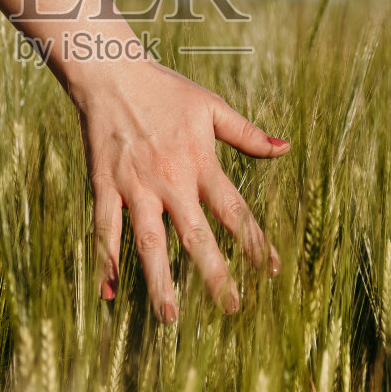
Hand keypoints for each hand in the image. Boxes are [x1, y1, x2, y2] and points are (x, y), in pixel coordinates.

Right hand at [68, 58, 287, 322]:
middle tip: (231, 308)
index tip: (271, 272)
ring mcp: (134, 187)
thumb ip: (248, 134)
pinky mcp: (103, 186)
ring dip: (160, 282)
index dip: (254, 242)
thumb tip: (286, 148)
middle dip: (214, 275)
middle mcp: (169, 181)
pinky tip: (108, 293)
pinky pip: (104, 230)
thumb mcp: (212, 107)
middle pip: (195, 236)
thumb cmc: (165, 89)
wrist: (110, 73)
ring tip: (171, 318)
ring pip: (149, 243)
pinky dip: (105, 262)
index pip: (234, 211)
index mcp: (199, 163)